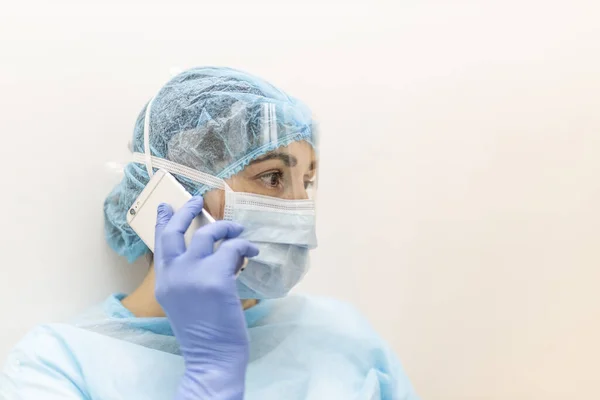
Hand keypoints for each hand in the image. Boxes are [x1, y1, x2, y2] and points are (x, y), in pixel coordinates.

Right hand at [154, 196, 258, 399]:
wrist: (212, 356)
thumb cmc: (204, 332)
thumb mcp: (184, 301)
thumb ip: (189, 276)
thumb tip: (213, 252)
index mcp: (164, 282)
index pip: (159, 244)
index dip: (163, 222)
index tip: (167, 206)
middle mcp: (173, 275)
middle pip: (175, 231)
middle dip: (187, 211)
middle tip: (197, 200)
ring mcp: (193, 274)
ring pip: (208, 234)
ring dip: (226, 228)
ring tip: (238, 231)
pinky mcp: (216, 277)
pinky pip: (233, 248)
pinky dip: (245, 246)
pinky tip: (253, 252)